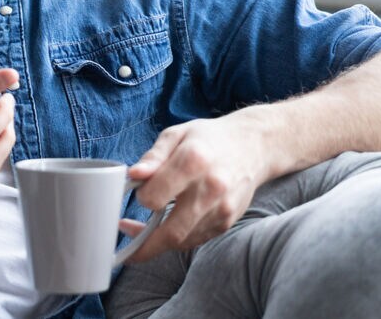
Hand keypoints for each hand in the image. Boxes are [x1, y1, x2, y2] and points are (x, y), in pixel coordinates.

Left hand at [123, 115, 277, 262]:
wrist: (253, 146)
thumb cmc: (209, 139)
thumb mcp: (176, 135)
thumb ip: (153, 157)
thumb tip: (134, 175)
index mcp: (194, 161)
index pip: (156, 196)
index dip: (142, 198)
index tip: (140, 192)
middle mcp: (212, 188)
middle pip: (171, 231)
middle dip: (144, 243)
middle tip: (127, 242)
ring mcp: (222, 209)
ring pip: (183, 241)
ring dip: (158, 243)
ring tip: (143, 232)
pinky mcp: (227, 221)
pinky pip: (196, 240)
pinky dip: (178, 239)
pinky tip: (167, 227)